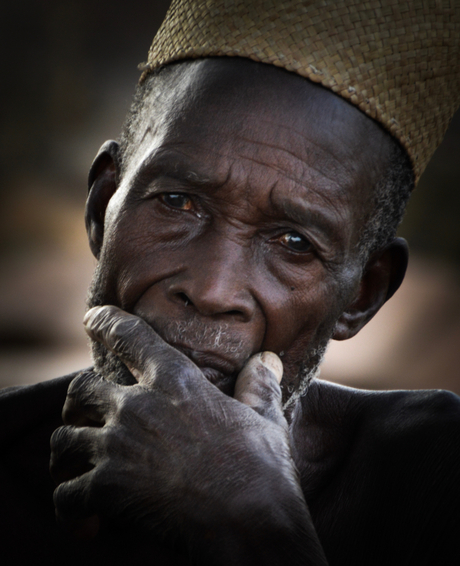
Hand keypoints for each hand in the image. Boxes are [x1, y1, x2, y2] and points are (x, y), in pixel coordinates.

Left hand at [50, 306, 326, 563]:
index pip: (130, 336)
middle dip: (76, 399)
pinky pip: (66, 495)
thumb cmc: (261, 467)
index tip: (92, 318)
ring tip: (71, 464)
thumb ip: (258, 385)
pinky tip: (85, 519)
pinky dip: (68, 506)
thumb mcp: (265, 418)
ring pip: (63, 439)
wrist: (251, 521)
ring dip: (65, 453)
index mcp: (175, 381)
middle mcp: (138, 407)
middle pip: (81, 389)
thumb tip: (268, 359)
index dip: (106, 321)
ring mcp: (119, 447)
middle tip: (81, 410)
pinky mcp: (109, 489)